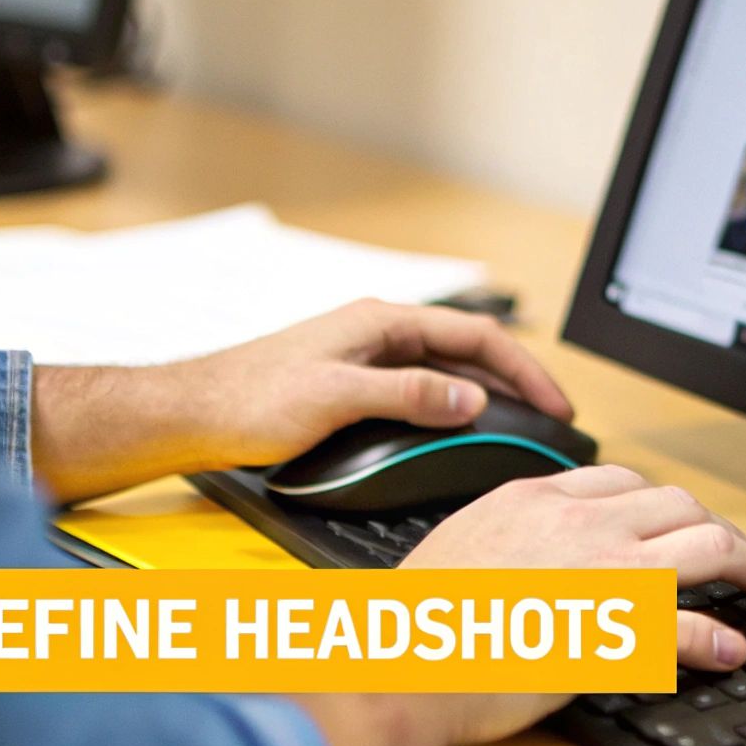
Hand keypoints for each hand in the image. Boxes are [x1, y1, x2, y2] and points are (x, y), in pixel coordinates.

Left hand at [30, 299, 571, 502]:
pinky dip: (453, 402)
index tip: (554, 401)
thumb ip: (410, 394)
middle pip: (467, 346)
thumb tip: (470, 397)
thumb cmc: (249, 398)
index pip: (476, 335)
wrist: (190, 413)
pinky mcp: (351, 380)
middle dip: (517, 377)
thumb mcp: (340, 397)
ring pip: (446, 366)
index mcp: (380, 320)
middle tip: (552, 413)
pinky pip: (421, 384)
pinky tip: (459, 424)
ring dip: (487, 390)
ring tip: (520, 419)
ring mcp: (365, 353)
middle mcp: (377, 330)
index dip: (524, 368)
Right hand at [296, 466, 745, 745]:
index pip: (627, 481)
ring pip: (706, 544)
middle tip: (739, 559)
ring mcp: (602, 571)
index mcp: (535, 497)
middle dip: (719, 528)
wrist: (398, 664)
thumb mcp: (467, 546)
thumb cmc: (419, 621)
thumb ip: (518, 533)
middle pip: (680, 503)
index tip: (684, 525)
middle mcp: (577, 521)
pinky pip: (689, 625)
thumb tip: (553, 554)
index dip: (669, 505)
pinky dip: (719, 638)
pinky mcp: (615, 629)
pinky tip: (732, 648)